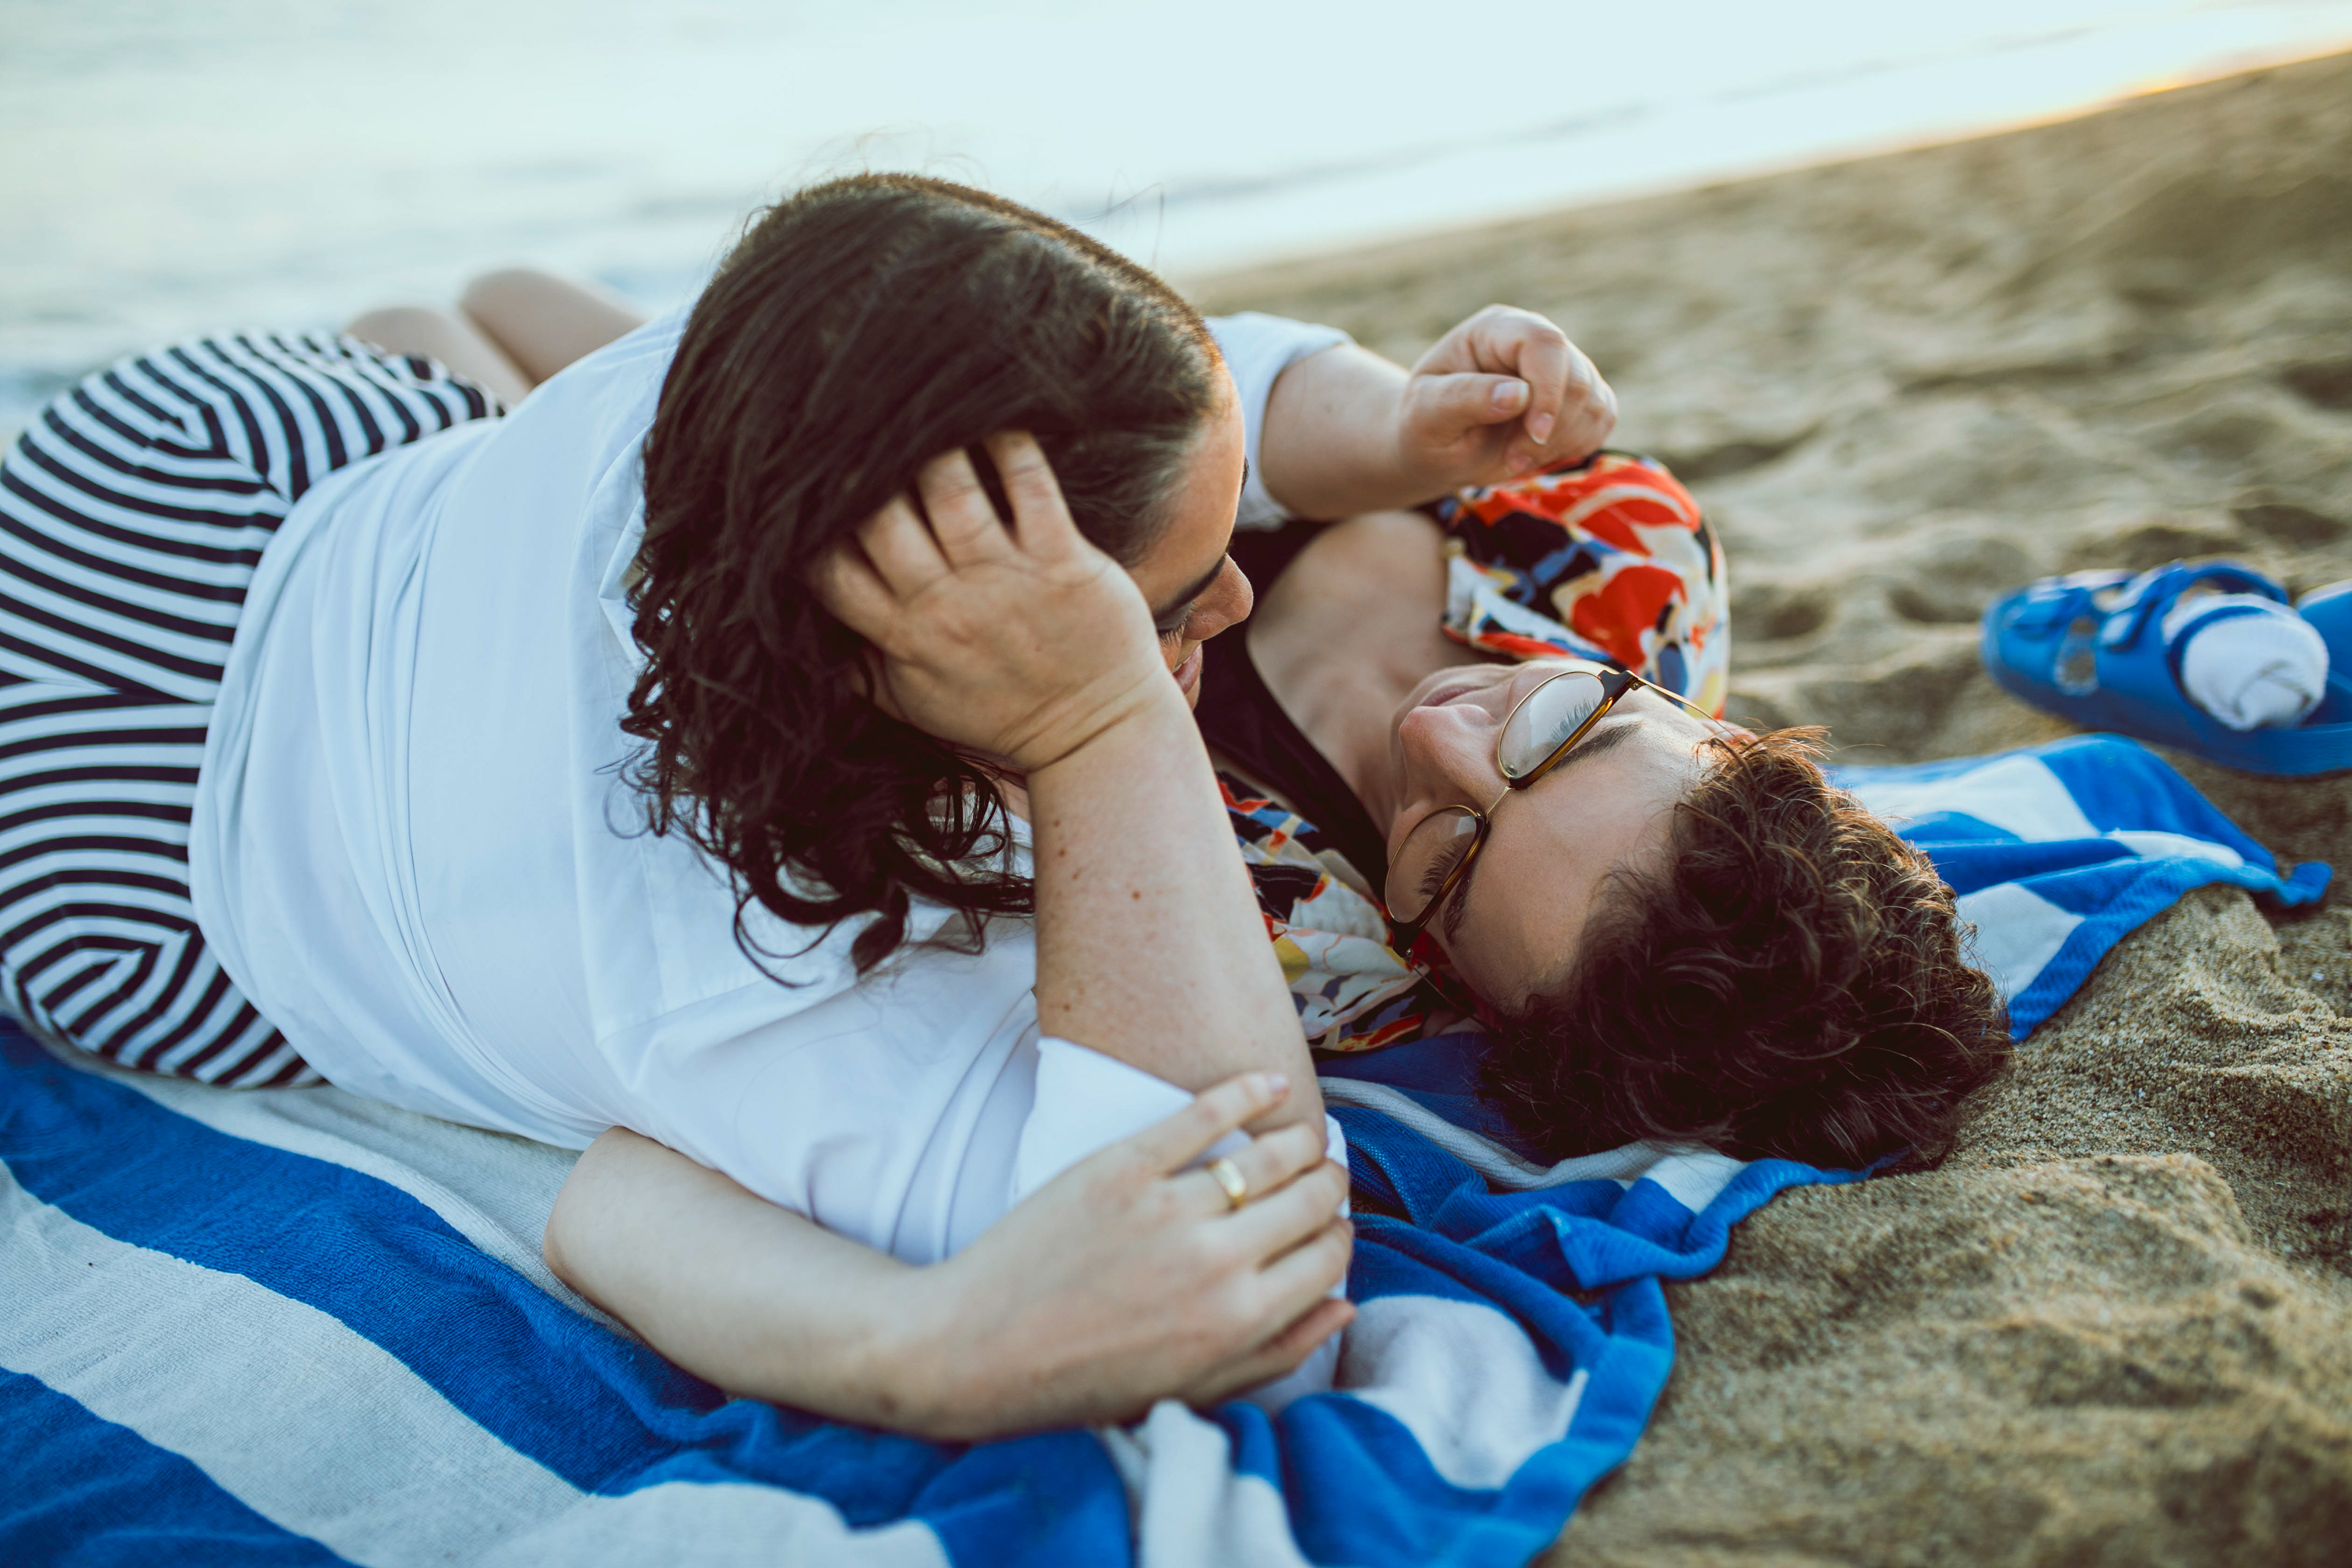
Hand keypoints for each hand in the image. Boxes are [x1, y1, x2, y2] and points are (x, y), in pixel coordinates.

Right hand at [812, 433, 1173, 773]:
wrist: (1097, 734)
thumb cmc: (1002, 714)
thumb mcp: (916, 704)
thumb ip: (859, 671)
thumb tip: (802, 636)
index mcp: (905, 639)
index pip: (832, 573)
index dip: (809, 528)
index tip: (804, 490)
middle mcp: (948, 606)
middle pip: (880, 521)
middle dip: (860, 472)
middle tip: (856, 426)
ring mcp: (1007, 581)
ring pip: (950, 493)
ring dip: (930, 444)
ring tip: (918, 407)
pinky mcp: (1063, 563)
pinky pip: (1031, 488)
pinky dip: (1011, 446)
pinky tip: (996, 413)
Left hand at [911, 1072, 1353, 1437]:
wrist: (977, 1348)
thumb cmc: (1084, 1379)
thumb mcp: (1190, 1388)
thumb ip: (1276, 1351)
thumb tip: (1343, 1305)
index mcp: (1239, 1320)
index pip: (1330, 1258)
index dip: (1339, 1237)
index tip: (1328, 1227)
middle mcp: (1217, 1262)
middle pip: (1313, 1199)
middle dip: (1331, 1183)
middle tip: (1324, 1175)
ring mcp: (1170, 1208)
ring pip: (1273, 1153)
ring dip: (1302, 1138)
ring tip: (1304, 1136)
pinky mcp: (1124, 1165)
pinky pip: (1206, 1114)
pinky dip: (1248, 1092)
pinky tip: (1269, 1083)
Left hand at [1398, 304, 1616, 488]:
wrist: (1438, 450)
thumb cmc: (1425, 427)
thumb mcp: (1427, 415)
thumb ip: (1464, 398)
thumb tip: (1518, 394)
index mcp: (1494, 330)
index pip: (1544, 342)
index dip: (1548, 389)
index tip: (1535, 433)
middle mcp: (1533, 341)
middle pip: (1576, 376)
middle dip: (1550, 430)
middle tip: (1511, 460)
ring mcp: (1561, 367)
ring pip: (1594, 401)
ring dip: (1560, 442)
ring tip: (1516, 457)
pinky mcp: (1580, 396)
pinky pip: (1602, 419)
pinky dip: (1576, 445)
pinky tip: (1538, 453)